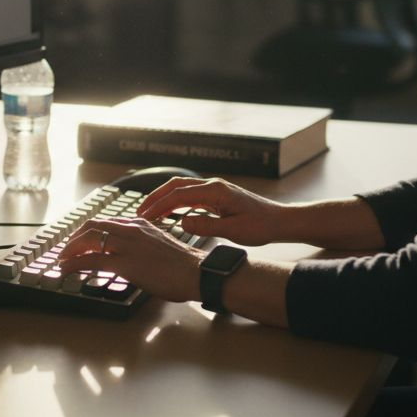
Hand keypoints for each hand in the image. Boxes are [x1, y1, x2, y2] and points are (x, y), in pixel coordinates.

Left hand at [57, 217, 204, 301]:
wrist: (197, 272)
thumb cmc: (183, 265)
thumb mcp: (158, 245)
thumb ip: (141, 245)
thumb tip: (129, 256)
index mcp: (139, 224)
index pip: (106, 222)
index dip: (88, 232)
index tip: (79, 242)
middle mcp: (131, 229)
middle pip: (92, 226)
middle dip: (74, 238)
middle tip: (65, 250)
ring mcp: (127, 245)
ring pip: (88, 240)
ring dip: (70, 250)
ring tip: (61, 260)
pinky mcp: (126, 263)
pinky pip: (92, 260)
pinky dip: (74, 264)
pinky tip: (66, 270)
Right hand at [135, 177, 288, 245]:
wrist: (278, 221)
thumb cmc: (260, 226)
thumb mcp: (233, 230)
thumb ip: (206, 226)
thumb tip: (181, 222)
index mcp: (215, 191)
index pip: (179, 195)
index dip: (159, 205)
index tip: (144, 217)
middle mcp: (213, 186)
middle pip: (175, 186)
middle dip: (155, 198)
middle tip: (138, 213)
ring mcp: (214, 190)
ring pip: (181, 190)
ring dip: (163, 199)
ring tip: (148, 213)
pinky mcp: (216, 197)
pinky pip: (190, 196)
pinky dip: (175, 203)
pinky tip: (168, 214)